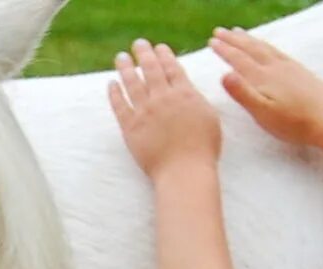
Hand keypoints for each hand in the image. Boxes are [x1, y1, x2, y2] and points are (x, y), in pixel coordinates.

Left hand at [109, 39, 220, 179]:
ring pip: (132, 83)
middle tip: (138, 44)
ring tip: (121, 57)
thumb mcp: (210, 118)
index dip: (164, 55)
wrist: (184, 171)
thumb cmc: (203, 150)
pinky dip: (114, 93)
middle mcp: (163, 98)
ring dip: (126, 67)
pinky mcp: (130, 127)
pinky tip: (111, 84)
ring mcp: (145, 112)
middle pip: (151, 69)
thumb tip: (189, 91)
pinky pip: (119, 105)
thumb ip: (197, 100)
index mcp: (184, 94)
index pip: (172, 68)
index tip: (159, 47)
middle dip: (144, 53)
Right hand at [210, 27, 322, 145]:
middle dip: (233, 40)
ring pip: (265, 48)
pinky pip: (279, 52)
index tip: (212, 41)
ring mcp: (289, 68)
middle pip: (250, 49)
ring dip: (250, 39)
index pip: (238, 60)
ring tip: (240, 33)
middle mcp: (275, 68)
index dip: (224, 50)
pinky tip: (269, 48)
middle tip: (220, 31)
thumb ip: (243, 94)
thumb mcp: (263, 114)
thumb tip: (224, 74)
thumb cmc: (294, 123)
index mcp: (262, 78)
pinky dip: (268, 46)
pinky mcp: (301, 72)